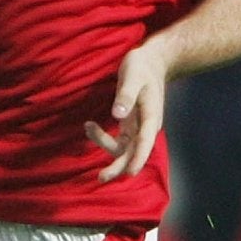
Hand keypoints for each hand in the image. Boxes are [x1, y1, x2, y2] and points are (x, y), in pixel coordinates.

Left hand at [86, 42, 169, 181]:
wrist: (152, 62)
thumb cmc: (142, 67)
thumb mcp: (133, 75)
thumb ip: (126, 95)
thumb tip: (117, 114)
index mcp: (151, 116)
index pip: (146, 142)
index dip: (138, 158)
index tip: (130, 173)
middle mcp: (146, 127)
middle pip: (134, 152)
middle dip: (119, 166)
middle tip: (101, 177)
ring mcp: (138, 128)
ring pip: (124, 148)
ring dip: (105, 145)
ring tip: (88, 127)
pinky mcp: (130, 126)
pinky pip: (117, 140)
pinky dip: (103, 137)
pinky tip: (89, 126)